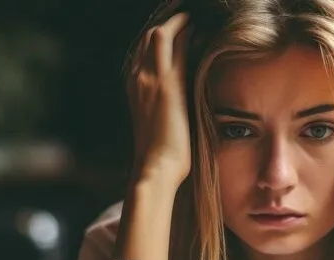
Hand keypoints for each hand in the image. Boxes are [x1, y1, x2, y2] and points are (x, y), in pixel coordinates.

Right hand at [127, 12, 191, 188]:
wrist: (156, 169)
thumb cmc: (163, 154)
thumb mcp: (160, 122)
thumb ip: (167, 103)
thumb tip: (183, 97)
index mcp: (134, 87)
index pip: (144, 49)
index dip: (160, 33)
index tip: (178, 26)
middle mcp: (137, 78)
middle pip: (149, 36)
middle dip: (168, 19)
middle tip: (186, 10)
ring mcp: (150, 80)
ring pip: (158, 34)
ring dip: (177, 19)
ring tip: (194, 12)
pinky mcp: (167, 84)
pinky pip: (174, 45)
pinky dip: (185, 30)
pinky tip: (198, 25)